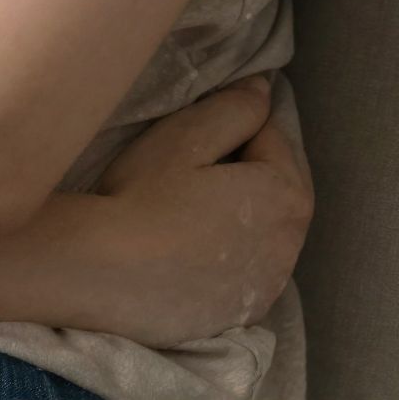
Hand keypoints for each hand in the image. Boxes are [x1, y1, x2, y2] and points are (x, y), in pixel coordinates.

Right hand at [76, 76, 312, 346]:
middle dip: (253, 162)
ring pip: (269, 228)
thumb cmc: (145, 195)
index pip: (273, 136)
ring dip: (248, 208)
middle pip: (281, 185)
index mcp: (285, 194)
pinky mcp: (245, 311)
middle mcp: (291, 243)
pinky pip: (252, 266)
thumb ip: (233, 108)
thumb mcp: (186, 136)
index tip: (201, 121)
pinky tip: (199, 242)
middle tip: (201, 155)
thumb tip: (263, 89)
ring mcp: (269, 283)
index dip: (238, 120)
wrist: (108, 273)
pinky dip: (236, 248)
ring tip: (200, 198)